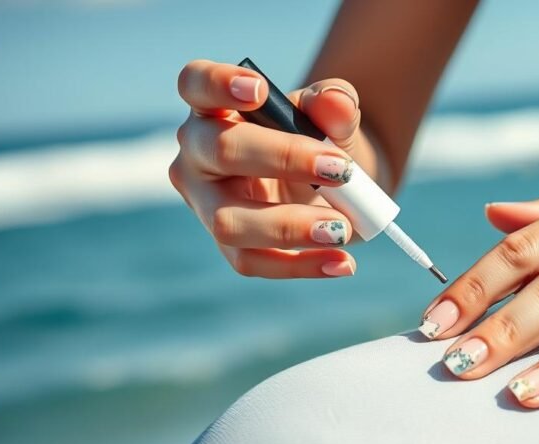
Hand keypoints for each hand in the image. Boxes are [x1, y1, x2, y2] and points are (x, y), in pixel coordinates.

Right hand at [169, 59, 364, 277]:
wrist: (341, 182)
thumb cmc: (323, 137)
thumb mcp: (336, 116)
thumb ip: (336, 103)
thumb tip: (335, 102)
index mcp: (215, 107)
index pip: (195, 84)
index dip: (218, 83)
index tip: (261, 90)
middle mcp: (199, 155)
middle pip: (219, 151)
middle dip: (281, 158)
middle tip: (341, 169)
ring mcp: (208, 205)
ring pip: (229, 221)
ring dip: (288, 227)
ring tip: (341, 228)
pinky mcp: (231, 246)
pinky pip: (254, 262)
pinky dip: (301, 265)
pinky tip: (342, 262)